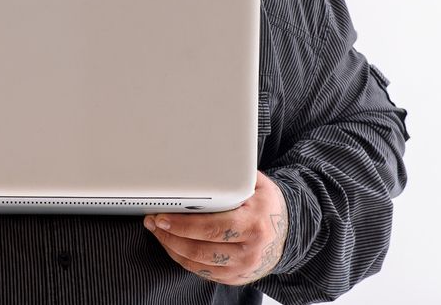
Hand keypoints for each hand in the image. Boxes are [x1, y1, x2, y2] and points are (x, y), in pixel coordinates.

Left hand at [144, 170, 287, 284]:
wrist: (288, 232)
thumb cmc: (267, 204)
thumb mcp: (257, 185)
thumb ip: (233, 176)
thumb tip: (204, 162)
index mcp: (254, 224)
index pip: (211, 228)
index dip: (182, 224)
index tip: (162, 215)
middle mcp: (249, 250)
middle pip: (200, 248)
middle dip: (170, 235)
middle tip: (153, 221)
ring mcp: (242, 268)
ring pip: (197, 263)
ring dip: (172, 247)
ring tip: (158, 231)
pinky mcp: (235, 278)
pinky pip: (202, 272)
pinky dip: (183, 259)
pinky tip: (173, 245)